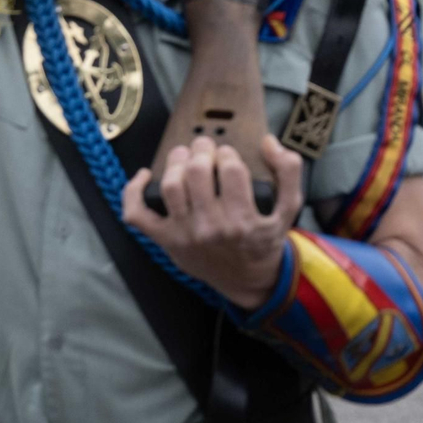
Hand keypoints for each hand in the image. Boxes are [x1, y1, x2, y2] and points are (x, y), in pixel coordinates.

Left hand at [124, 135, 303, 309]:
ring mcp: (184, 235)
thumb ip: (289, 172)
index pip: (230, 169)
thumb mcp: (290, 209)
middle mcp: (211, 227)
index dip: (228, 153)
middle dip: (201, 150)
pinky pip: (137, 215)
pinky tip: (145, 175)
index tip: (228, 154)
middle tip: (205, 147)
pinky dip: (133, 192)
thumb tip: (268, 142)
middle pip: (197, 172)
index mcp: (242, 219)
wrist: (247, 280)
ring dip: (175, 163)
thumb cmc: (265, 240)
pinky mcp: (165, 241)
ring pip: (170, 186)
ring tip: (184, 156)